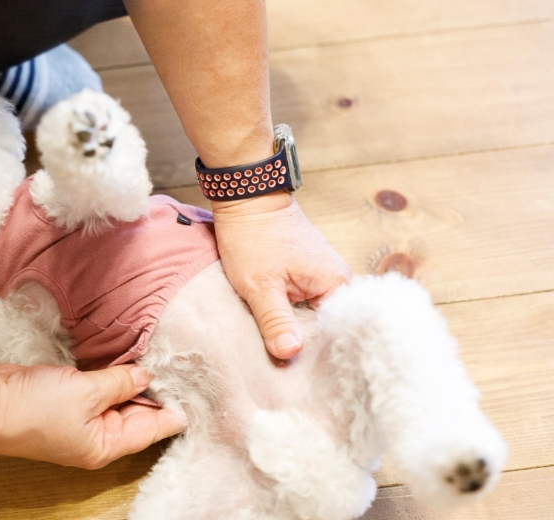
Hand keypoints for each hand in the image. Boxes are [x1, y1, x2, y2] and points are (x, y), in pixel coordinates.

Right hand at [0, 363, 187, 468]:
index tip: (199, 391)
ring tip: (157, 359)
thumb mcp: (87, 391)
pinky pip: (97, 392)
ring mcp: (79, 423)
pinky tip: (122, 361)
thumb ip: (120, 381)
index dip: (175, 410)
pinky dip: (109, 378)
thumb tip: (145, 375)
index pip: (152, 428)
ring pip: (117, 401)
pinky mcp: (65, 404)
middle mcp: (96, 439)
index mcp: (106, 446)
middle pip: (137, 416)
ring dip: (131, 382)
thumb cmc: (35, 408)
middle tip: (181, 365)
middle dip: (156, 392)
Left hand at [212, 191, 350, 358]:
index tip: (298, 373)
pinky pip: (302, 302)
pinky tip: (274, 328)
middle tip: (284, 368)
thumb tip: (291, 354)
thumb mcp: (260, 286)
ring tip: (278, 351)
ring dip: (293, 328)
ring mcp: (322, 275)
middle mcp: (336, 280)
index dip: (316, 353)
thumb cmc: (253, 238)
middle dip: (304, 343)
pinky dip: (288, 313)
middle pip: (325, 325)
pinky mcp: (306, 272)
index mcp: (336, 283)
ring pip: (310, 315)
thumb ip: (277, 321)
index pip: (336, 332)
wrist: (246, 198)